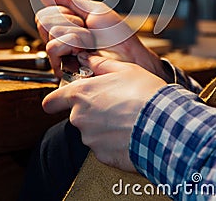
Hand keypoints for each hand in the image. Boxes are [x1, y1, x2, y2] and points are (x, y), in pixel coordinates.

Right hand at [36, 0, 168, 79]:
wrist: (128, 56)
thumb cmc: (117, 36)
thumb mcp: (94, 10)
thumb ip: (68, 1)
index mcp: (66, 27)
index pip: (45, 13)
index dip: (63, 11)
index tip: (82, 18)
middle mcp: (60, 40)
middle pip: (43, 20)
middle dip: (69, 20)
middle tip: (87, 29)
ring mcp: (60, 55)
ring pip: (51, 32)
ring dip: (76, 33)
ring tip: (89, 42)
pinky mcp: (61, 68)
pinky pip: (53, 47)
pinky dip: (73, 42)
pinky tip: (84, 51)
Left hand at [43, 53, 166, 170]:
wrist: (163, 124)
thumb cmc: (144, 94)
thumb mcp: (124, 69)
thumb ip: (100, 64)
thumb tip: (88, 59)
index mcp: (81, 94)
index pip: (51, 102)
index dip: (55, 101)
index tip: (58, 102)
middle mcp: (79, 117)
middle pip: (76, 115)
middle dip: (90, 111)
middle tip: (113, 104)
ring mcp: (90, 138)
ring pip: (91, 131)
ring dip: (103, 126)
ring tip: (125, 118)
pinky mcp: (102, 156)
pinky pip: (103, 147)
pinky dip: (112, 142)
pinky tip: (129, 132)